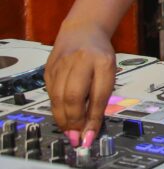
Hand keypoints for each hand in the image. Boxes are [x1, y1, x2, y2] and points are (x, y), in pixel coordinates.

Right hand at [44, 23, 115, 145]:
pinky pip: (50, 94)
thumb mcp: (110, 71)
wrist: (83, 31)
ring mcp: (62, 64)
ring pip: (58, 97)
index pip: (98, 95)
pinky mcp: (49, 68)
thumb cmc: (100, 54)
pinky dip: (56, 108)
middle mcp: (81, 61)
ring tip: (69, 131)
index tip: (89, 136)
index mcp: (103, 61)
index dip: (93, 119)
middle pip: (74, 96)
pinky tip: (61, 116)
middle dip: (74, 121)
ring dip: (63, 119)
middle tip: (76, 136)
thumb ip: (101, 96)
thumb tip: (91, 126)